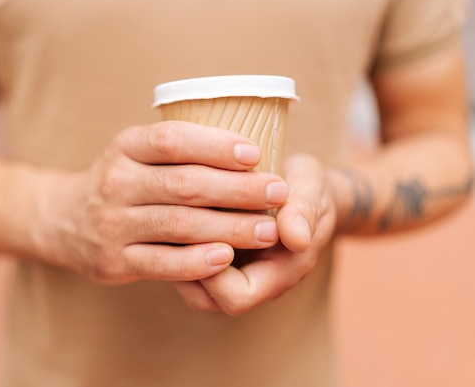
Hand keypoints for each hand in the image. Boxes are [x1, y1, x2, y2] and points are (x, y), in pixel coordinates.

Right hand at [30, 121, 288, 284]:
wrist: (65, 220)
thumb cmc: (123, 182)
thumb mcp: (138, 154)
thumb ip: (180, 152)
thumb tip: (250, 151)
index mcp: (126, 147)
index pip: (172, 140)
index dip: (216, 145)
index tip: (256, 152)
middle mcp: (116, 181)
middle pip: (184, 184)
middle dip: (237, 189)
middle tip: (277, 193)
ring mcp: (112, 223)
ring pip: (178, 225)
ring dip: (229, 227)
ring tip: (267, 230)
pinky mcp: (114, 260)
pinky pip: (161, 263)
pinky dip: (196, 262)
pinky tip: (226, 258)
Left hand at [173, 154, 337, 314]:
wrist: (298, 184)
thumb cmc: (307, 188)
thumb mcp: (312, 190)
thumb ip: (304, 213)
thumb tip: (297, 238)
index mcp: (279, 274)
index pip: (237, 297)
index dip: (215, 270)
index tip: (208, 226)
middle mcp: (249, 280)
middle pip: (204, 297)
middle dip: (185, 258)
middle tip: (175, 220)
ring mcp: (228, 269)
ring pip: (188, 281)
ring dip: (175, 250)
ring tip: (170, 213)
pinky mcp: (210, 252)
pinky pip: (182, 261)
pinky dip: (174, 240)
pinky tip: (169, 208)